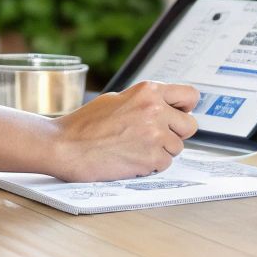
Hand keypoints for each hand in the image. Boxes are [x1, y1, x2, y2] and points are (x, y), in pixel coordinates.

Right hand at [48, 81, 199, 181]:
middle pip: (189, 126)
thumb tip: (165, 107)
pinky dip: (151, 165)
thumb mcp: (118, 99)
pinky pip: (164, 164)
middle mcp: (155, 109)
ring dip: (161, 151)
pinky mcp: (151, 158)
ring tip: (135, 148)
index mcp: (148, 91)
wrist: (65, 146)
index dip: (184, 109)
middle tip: (154, 137)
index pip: (190, 96)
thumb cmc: (85, 124)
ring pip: (177, 147)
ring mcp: (155, 134)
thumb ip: (145, 101)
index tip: (179, 115)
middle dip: (174, 133)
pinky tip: (131, 159)